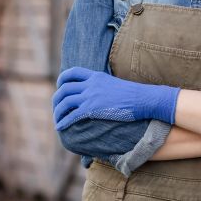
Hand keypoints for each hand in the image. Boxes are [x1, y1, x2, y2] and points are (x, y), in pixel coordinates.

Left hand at [52, 67, 179, 130]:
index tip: (60, 88)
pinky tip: (60, 127)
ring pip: (64, 102)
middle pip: (64, 88)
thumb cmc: (133, 94)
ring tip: (57, 120)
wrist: (143, 99)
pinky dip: (63, 121)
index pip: (72, 72)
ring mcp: (91, 96)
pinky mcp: (92, 109)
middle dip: (57, 99)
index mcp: (96, 76)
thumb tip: (100, 94)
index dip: (62, 80)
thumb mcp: (114, 83)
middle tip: (57, 108)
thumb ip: (103, 85)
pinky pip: (72, 115)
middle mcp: (90, 84)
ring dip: (57, 112)